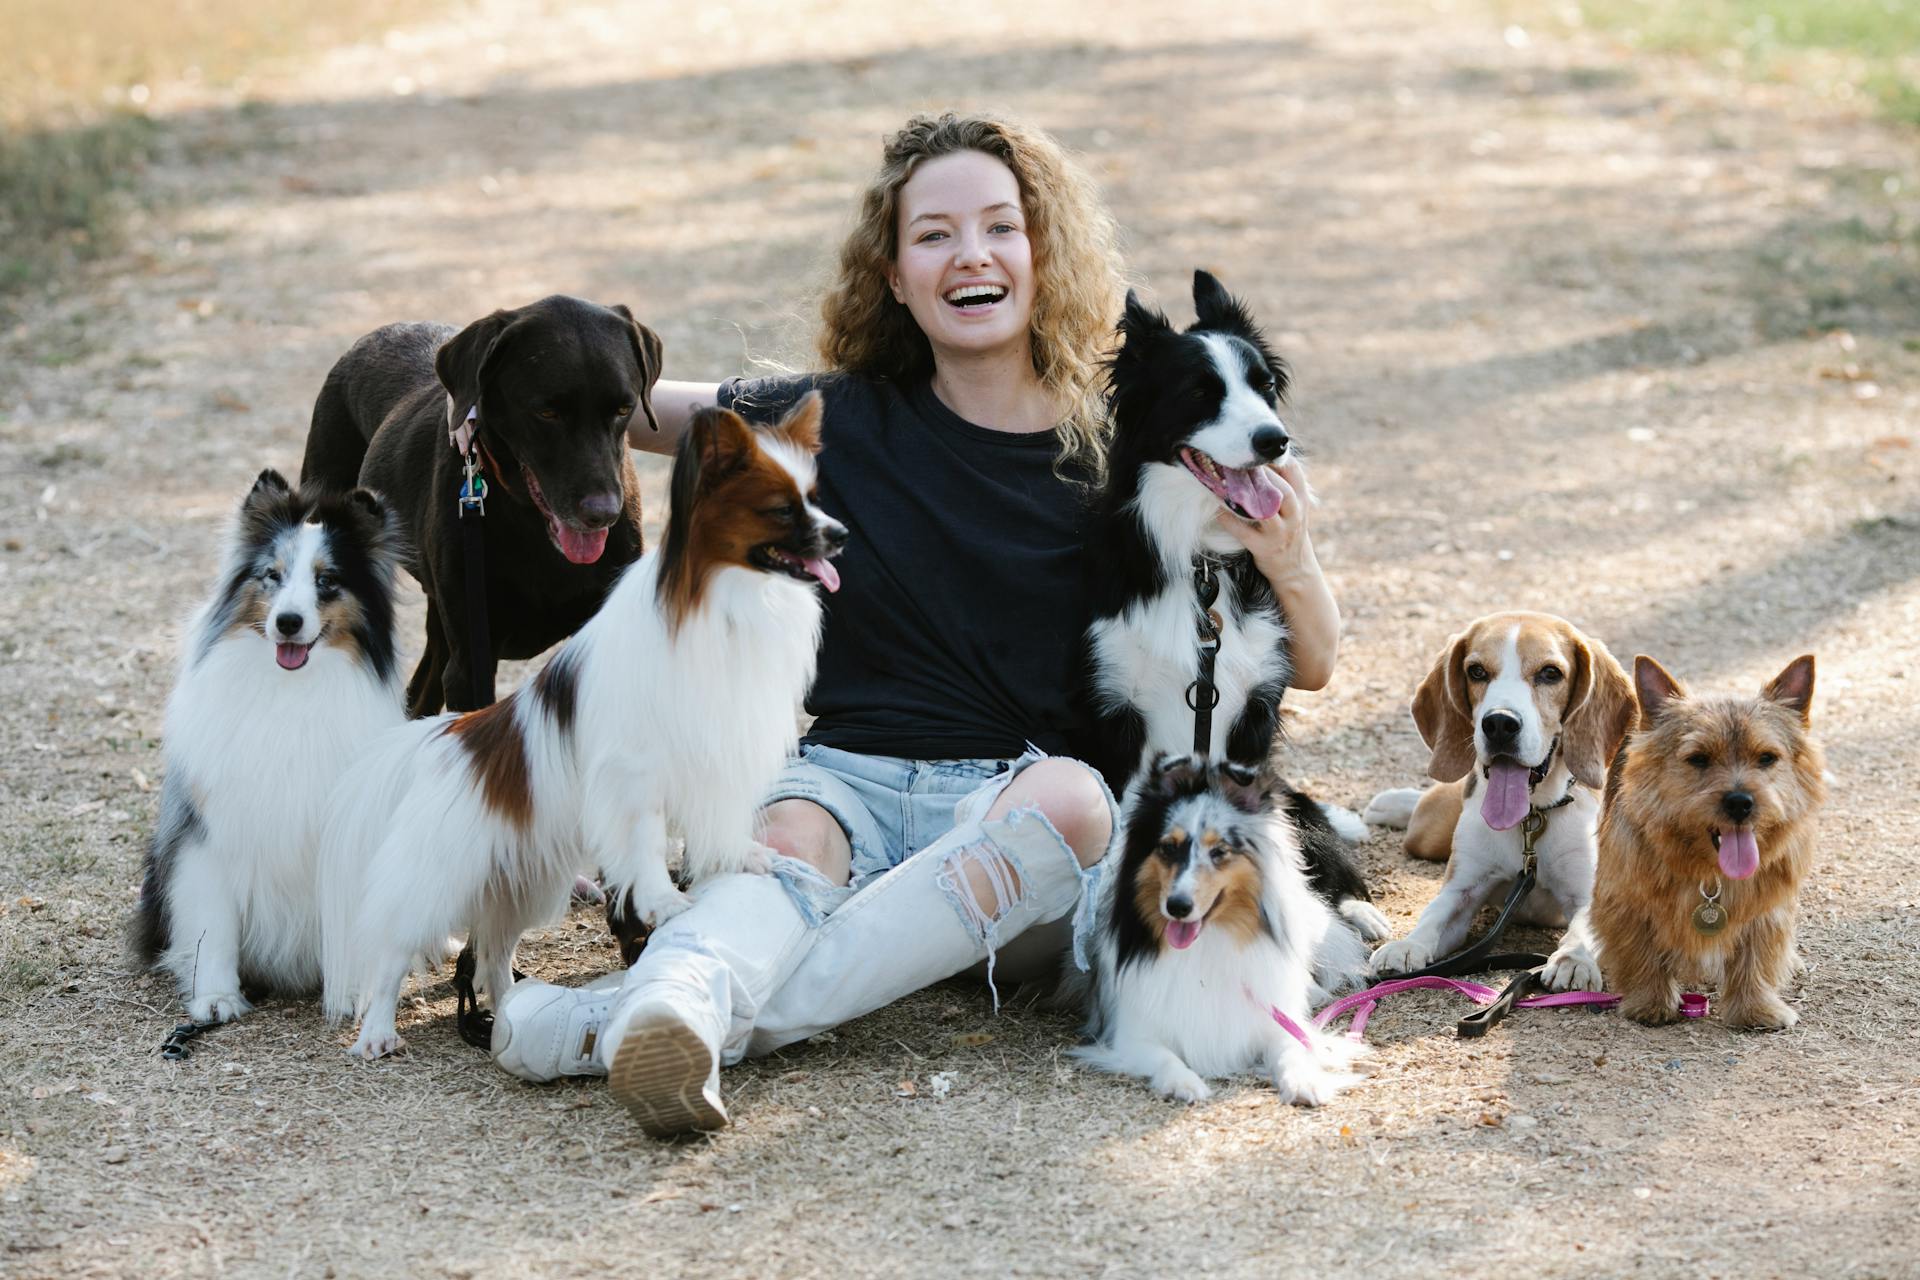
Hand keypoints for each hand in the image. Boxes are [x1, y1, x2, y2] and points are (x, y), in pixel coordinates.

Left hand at [1215, 457, 1313, 582]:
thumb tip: (1257, 456)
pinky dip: (1228, 519)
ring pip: (1265, 511)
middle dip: (1261, 476)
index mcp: (1302, 499)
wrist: (1295, 568)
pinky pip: (1243, 531)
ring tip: (1226, 482)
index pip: (1293, 470)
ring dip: (1245, 496)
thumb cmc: (1289, 529)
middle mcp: (1294, 514)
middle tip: (1238, 462)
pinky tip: (1216, 508)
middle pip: (1282, 491)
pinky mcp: (1263, 548)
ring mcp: (1279, 532)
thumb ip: (1282, 484)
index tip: (1255, 449)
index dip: (1274, 457)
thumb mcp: (1295, 506)